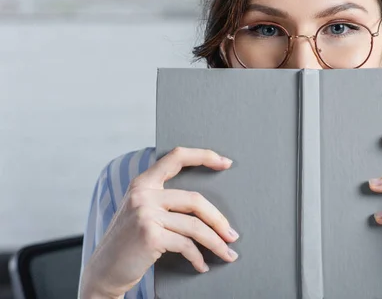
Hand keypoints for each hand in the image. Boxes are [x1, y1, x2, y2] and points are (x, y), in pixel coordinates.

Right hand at [80, 147, 239, 298]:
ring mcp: (145, 213)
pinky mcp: (150, 235)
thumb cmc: (128, 244)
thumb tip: (206, 206)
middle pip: (195, 200)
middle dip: (219, 220)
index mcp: (143, 183)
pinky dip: (199, 258)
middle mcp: (143, 194)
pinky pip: (186, 245)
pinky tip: (203, 266)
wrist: (102, 273)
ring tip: (228, 253)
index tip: (226, 162)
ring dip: (216, 243)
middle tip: (232, 235)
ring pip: (195, 226)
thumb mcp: (140, 213)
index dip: (204, 156)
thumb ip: (163, 200)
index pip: (176, 157)